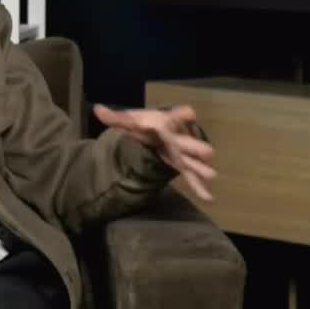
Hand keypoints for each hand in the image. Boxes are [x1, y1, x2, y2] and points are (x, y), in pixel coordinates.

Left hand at [93, 104, 215, 201]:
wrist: (149, 132)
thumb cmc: (142, 123)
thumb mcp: (127, 121)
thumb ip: (114, 118)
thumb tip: (97, 110)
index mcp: (164, 124)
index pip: (172, 118)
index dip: (179, 116)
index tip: (189, 113)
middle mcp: (175, 138)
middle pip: (185, 142)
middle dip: (194, 147)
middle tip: (208, 152)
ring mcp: (179, 153)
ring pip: (190, 161)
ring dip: (199, 168)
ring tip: (212, 175)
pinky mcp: (179, 165)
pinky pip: (190, 177)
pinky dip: (199, 187)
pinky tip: (209, 198)